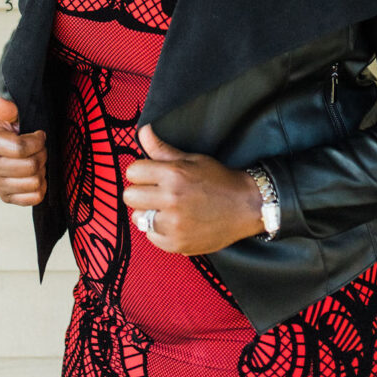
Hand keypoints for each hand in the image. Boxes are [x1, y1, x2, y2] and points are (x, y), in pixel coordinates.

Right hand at [0, 97, 47, 205]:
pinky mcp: (5, 197)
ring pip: (34, 183)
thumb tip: (0, 103)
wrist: (7, 144)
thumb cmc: (12, 128)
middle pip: (30, 167)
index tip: (40, 135)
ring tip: (37, 161)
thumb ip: (8, 108)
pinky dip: (41, 187)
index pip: (21, 148)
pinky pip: (34, 198)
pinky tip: (36, 175)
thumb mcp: (11, 114)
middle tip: (40, 149)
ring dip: (42, 170)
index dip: (38, 141)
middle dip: (42, 155)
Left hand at [123, 123, 264, 254]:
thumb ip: (162, 149)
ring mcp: (174, 225)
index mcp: (174, 175)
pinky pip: (151, 237)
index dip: (141, 172)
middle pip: (130, 196)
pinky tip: (174, 222)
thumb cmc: (218, 180)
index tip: (151, 175)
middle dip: (141, 192)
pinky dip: (159, 230)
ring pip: (138, 218)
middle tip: (156, 192)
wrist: (247, 206)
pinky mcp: (177, 244)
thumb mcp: (192, 159)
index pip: (133, 171)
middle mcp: (171, 200)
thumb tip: (142, 132)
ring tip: (166, 209)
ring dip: (148, 212)